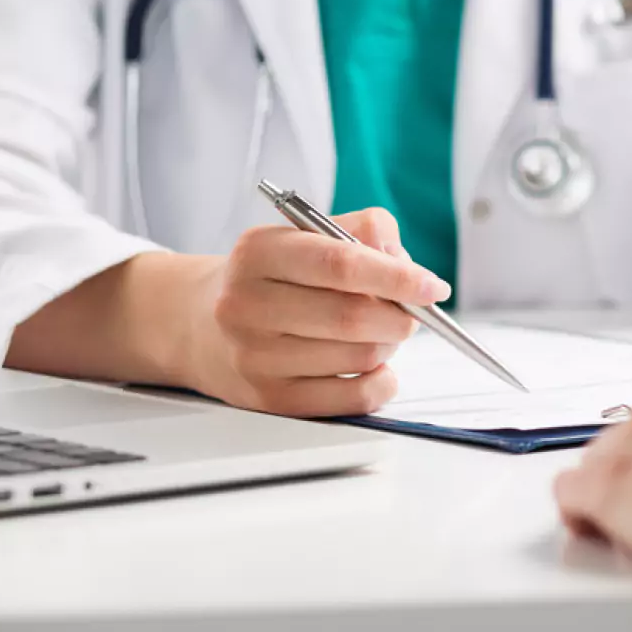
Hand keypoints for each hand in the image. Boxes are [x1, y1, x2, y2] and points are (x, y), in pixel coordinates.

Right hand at [182, 208, 450, 417]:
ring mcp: (254, 357)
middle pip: (353, 316)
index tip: (433, 286)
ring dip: (389, 345)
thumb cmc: (269, 276)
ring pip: (359, 356)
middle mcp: (247, 305)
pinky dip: (380, 381)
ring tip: (378, 332)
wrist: (198, 322)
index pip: (342, 264)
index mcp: (259, 253)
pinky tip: (372, 365)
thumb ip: (365, 232)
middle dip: (400, 316)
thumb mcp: (305, 234)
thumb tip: (407, 264)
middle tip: (409, 311)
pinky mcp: (268, 399)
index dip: (398, 277)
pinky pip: (352, 398)